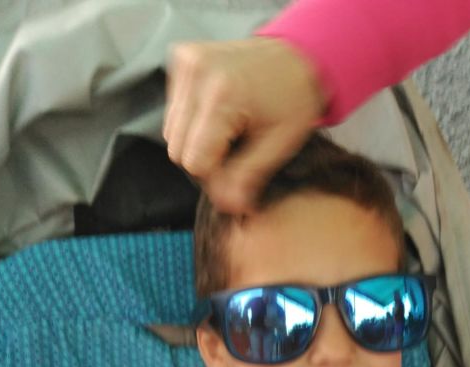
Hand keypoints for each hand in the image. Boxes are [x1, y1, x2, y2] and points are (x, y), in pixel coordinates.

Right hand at [163, 38, 326, 212]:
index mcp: (221, 96)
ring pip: (171, 133)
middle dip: (204, 161)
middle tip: (235, 154)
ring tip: (229, 133)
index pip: (195, 162)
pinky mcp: (181, 59)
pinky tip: (219, 115)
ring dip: (196, 142)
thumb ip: (248, 178)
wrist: (298, 55)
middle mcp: (196, 74)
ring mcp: (185, 62)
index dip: (215, 177)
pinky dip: (193, 122)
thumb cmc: (294, 99)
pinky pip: (174, 111)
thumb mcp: (278, 145)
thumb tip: (228, 207)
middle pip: (178, 150)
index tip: (238, 173)